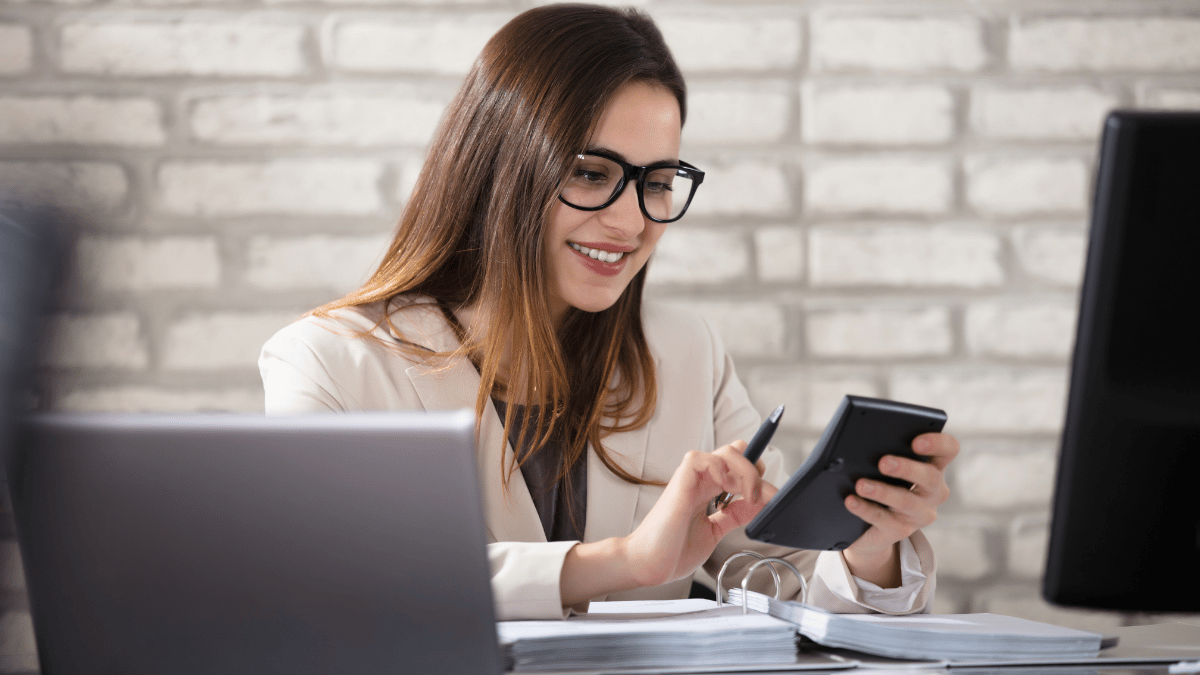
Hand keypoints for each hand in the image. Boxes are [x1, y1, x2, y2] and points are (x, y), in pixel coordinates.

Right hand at [621, 440, 769, 587]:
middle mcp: (700, 481)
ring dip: (745, 470)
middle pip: (737, 453)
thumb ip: (733, 516)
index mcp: (707, 491)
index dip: (757, 475)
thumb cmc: (672, 552)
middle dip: (756, 469)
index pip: (737, 467)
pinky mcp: (679, 483)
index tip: (771, 497)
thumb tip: (758, 505)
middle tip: (762, 495)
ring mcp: (690, 480)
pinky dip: (720, 469)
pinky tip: (726, 489)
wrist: (648, 565)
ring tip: (749, 494)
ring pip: (726, 452)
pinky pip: (701, 459)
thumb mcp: (715, 532)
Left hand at [842, 432, 958, 587]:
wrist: (868, 526)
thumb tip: (860, 440)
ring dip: (882, 492)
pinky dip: (866, 509)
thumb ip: (882, 451)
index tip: (916, 442)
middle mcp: (933, 491)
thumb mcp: (885, 467)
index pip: (948, 450)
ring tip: (860, 485)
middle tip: (884, 462)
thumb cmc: (879, 482)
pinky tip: (851, 501)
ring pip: (906, 501)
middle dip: (907, 468)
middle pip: (930, 477)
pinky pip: (884, 520)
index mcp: (933, 467)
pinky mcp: (901, 530)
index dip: (937, 443)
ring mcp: (920, 514)